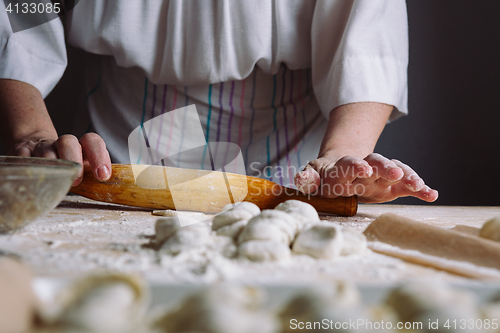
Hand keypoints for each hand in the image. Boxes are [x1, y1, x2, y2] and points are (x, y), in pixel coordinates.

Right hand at [10, 132, 111, 186]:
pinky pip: (23, 156)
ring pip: (46, 150)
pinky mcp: (23, 150)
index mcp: (82, 146)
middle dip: (73, 159)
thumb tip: (108, 188)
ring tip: (55, 180)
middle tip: (77, 180)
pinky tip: (31, 177)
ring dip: (51, 165)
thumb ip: (94, 177)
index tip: (103, 175)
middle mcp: (63, 144)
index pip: (93, 142)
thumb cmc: (69, 167)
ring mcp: (42, 146)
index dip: (99, 156)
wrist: (38, 149)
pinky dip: (27, 165)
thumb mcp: (85, 171)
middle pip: (68, 142)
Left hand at [294, 153, 437, 202]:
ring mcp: (380, 175)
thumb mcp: (312, 176)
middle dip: (385, 167)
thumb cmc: (324, 176)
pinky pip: (406, 185)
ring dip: (406, 176)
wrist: (341, 168)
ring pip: (395, 170)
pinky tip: (432, 194)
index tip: (363, 168)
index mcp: (341, 168)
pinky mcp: (392, 185)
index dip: (355, 166)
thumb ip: (307, 179)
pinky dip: (419, 188)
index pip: (348, 164)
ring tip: (418, 184)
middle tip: (395, 172)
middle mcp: (364, 168)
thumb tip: (300, 179)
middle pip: (376, 163)